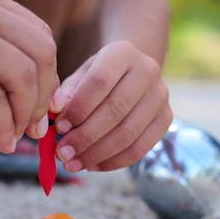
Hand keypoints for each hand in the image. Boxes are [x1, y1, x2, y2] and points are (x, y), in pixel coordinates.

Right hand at [0, 0, 57, 152]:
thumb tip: (20, 90)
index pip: (38, 34)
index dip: (49, 74)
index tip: (40, 105)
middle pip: (40, 53)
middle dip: (43, 96)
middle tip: (34, 126)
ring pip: (22, 76)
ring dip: (25, 115)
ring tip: (14, 138)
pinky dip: (2, 125)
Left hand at [50, 41, 172, 172]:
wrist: (132, 74)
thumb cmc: (98, 77)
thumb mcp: (80, 75)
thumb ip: (65, 92)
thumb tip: (53, 111)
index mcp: (122, 52)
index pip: (99, 81)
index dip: (78, 108)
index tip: (58, 128)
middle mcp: (148, 70)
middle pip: (115, 110)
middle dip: (85, 136)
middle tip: (62, 153)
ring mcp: (160, 96)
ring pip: (128, 133)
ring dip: (97, 153)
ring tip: (73, 164)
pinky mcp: (166, 118)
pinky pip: (140, 148)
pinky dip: (114, 161)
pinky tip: (92, 166)